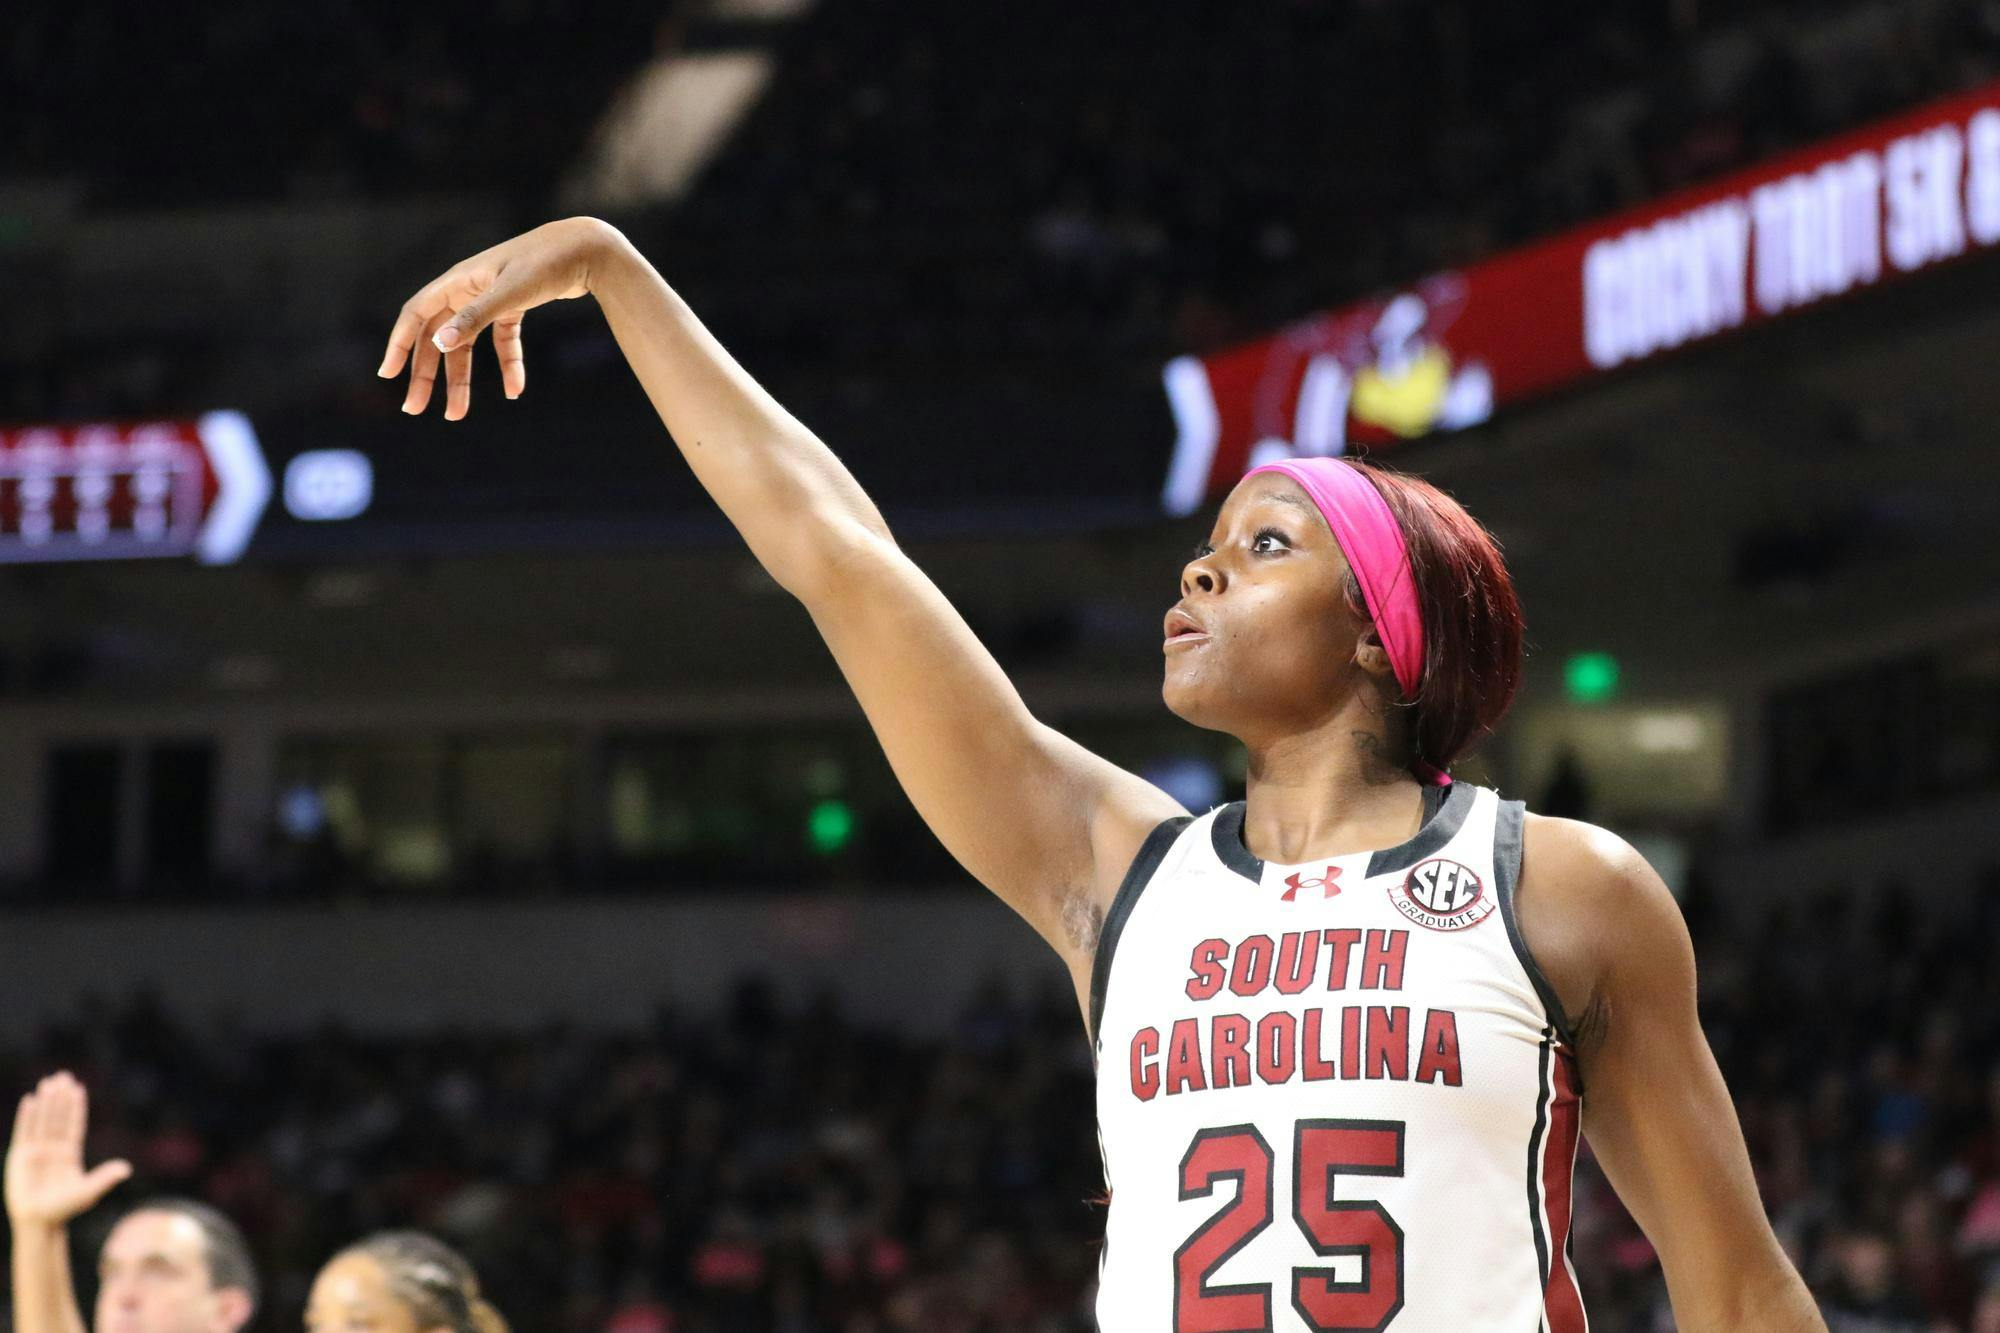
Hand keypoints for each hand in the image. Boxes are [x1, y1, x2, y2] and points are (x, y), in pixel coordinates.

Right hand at [6, 1073, 131, 1228]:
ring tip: (48, 1081)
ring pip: (42, 1120)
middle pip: (58, 1117)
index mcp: (70, 1153)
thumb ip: (104, 1178)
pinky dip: (26, 1116)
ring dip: (45, 1101)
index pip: (74, 1124)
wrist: (38, 1222)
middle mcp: (53, 1149)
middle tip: (63, 1075)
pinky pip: (23, 1132)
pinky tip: (30, 1100)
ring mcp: (36, 1151)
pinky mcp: (20, 1156)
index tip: (78, 1088)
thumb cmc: (64, 1209)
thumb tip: (127, 1169)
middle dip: (60, 1097)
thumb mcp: (88, 1192)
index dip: (76, 1107)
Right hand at [378, 216, 619, 421]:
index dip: (400, 344)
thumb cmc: (546, 263)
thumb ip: (476, 317)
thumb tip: (440, 344)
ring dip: (460, 379)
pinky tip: (516, 390)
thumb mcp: (509, 291)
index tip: (388, 374)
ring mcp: (491, 299)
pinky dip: (507, 365)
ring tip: (455, 414)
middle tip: (415, 407)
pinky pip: (503, 342)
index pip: (416, 314)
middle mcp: (468, 289)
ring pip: (467, 345)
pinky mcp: (514, 307)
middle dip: (425, 373)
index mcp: (458, 281)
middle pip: (437, 336)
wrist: (586, 248)